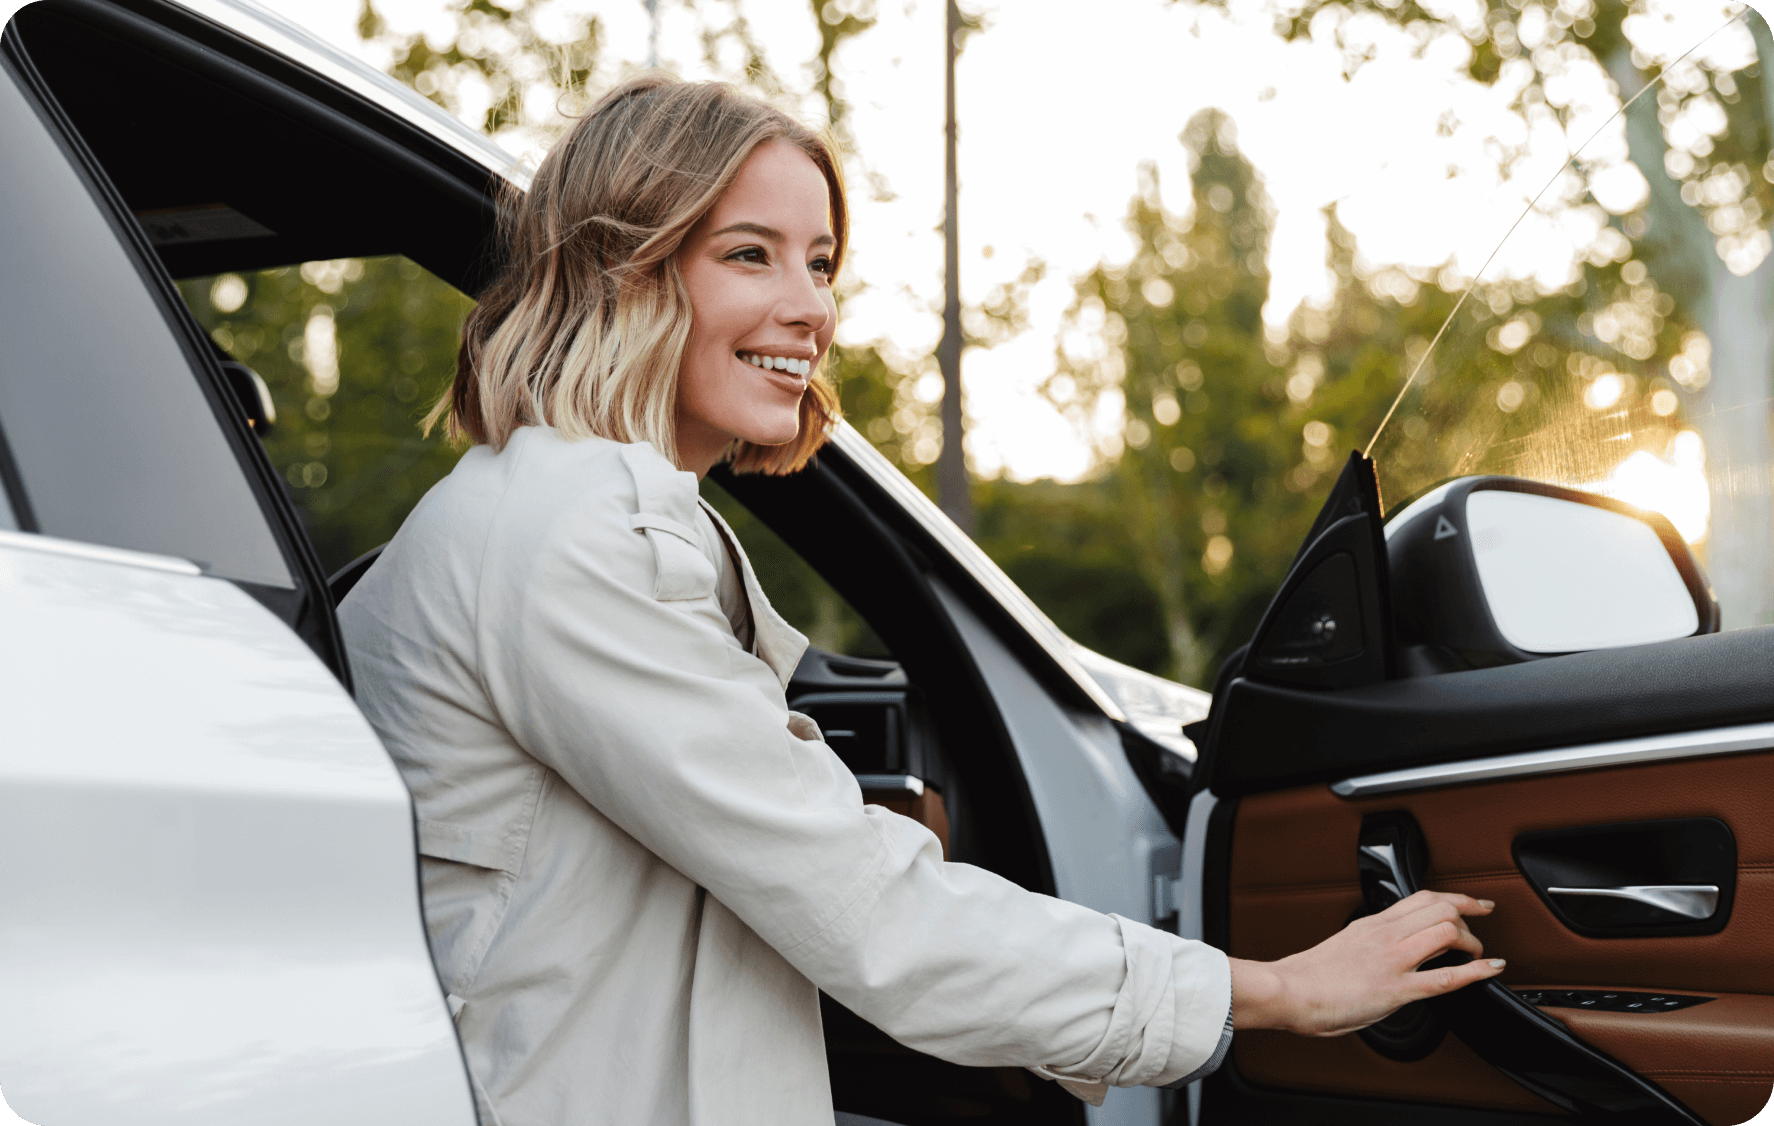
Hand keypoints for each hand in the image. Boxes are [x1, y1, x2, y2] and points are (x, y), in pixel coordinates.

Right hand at [1229, 890, 1503, 1036]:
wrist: (1286, 991)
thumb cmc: (1306, 978)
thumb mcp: (1342, 949)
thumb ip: (1368, 948)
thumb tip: (1385, 960)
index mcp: (1370, 925)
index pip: (1420, 898)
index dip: (1454, 897)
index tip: (1472, 902)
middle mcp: (1384, 935)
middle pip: (1440, 907)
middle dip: (1469, 914)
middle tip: (1482, 926)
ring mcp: (1392, 960)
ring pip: (1446, 930)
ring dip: (1472, 941)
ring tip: (1478, 955)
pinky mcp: (1396, 988)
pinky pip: (1445, 977)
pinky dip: (1476, 972)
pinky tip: (1491, 970)